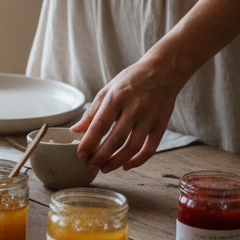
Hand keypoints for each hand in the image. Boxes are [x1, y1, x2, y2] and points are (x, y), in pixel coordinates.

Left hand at [71, 56, 184, 173]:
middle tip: (90, 167)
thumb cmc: (132, 80)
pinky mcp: (161, 124)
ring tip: (104, 169)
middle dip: (100, 157)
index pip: (100, 125)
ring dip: (117, 161)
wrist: (163, 70)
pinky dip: (138, 161)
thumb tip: (76, 130)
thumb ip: (92, 111)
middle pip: (115, 139)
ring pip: (132, 147)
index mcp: (117, 97)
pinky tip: (126, 166)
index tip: (80, 155)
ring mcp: (149, 117)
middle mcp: (134, 108)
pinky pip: (150, 148)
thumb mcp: (109, 90)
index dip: (89, 143)